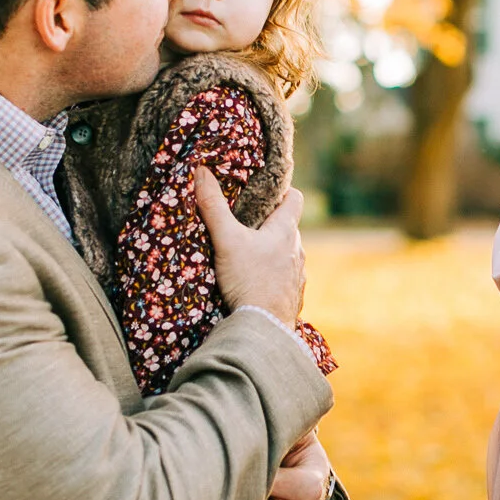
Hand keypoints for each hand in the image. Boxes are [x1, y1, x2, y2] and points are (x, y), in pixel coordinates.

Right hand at [194, 166, 305, 322]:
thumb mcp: (226, 240)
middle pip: (287, 227)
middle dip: (269, 224)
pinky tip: (255, 284)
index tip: (264, 192)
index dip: (282, 191)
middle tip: (246, 224)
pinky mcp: (293, 297)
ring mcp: (298, 275)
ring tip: (248, 256)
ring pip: (286, 255)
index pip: (295, 198)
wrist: (264, 328)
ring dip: (271, 252)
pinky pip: (285, 280)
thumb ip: (214, 206)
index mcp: (286, 231)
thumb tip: (202, 171)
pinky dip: (273, 277)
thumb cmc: (249, 280)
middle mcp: (297, 251)